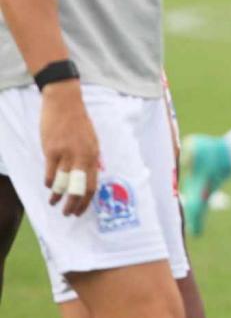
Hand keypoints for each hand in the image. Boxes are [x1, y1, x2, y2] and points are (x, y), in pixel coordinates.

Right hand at [40, 81, 99, 215]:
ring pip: (62, 184)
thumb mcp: (91, 138)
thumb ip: (92, 156)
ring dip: (57, 196)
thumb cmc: (78, 121)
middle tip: (67, 214)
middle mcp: (82, 156)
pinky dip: (48, 182)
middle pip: (79, 188)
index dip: (87, 201)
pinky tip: (48, 186)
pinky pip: (50, 173)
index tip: (81, 211)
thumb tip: (95, 172)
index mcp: (94, 154)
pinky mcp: (52, 150)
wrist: (65, 103)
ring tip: (53, 203)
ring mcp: (67, 154)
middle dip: (73, 205)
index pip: (93, 184)